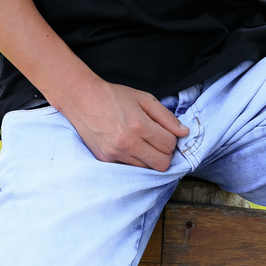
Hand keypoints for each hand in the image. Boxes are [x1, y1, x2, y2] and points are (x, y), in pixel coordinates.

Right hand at [59, 78, 187, 170]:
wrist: (82, 99)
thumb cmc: (114, 96)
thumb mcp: (144, 98)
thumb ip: (166, 117)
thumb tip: (184, 132)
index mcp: (139, 125)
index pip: (169, 145)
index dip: (172, 140)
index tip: (165, 134)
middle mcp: (127, 143)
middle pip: (161, 164)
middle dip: (164, 154)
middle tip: (157, 142)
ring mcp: (115, 154)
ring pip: (146, 169)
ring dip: (149, 159)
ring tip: (142, 143)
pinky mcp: (105, 160)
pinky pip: (129, 169)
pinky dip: (134, 161)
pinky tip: (129, 148)